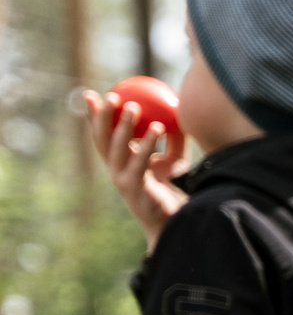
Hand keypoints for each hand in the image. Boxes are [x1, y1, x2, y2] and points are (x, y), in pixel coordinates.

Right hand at [83, 90, 189, 250]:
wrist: (175, 220)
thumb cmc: (174, 189)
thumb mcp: (175, 160)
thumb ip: (174, 138)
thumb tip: (179, 110)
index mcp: (120, 161)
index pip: (103, 134)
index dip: (95, 116)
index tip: (90, 94)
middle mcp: (116, 169)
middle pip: (102, 139)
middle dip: (101, 116)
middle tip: (110, 95)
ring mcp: (122, 180)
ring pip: (117, 149)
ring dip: (124, 126)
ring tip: (133, 106)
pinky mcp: (135, 189)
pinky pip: (140, 162)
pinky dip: (147, 143)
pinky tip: (157, 127)